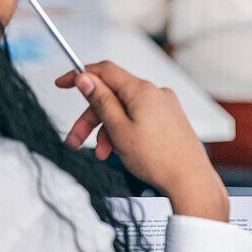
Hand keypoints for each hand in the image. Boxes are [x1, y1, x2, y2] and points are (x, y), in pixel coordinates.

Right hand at [55, 61, 227, 220]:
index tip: (62, 83)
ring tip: (103, 153)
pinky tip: (120, 150)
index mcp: (142, 91)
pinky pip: (138, 117)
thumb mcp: (118, 130)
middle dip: (91, 117)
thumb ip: (100, 101)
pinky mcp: (169, 117)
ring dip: (108, 129)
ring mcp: (164, 105)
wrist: (189, 179)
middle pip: (112, 96)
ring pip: (124, 109)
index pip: (105, 71)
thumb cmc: (157, 159)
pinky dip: (124, 130)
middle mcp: (155, 92)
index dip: (81, 75)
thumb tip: (85, 78)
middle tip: (74, 139)